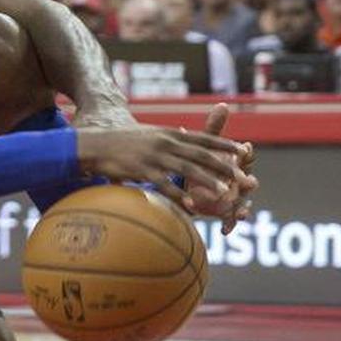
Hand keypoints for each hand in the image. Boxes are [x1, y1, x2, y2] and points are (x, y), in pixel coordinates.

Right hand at [76, 121, 245, 210]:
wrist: (96, 144)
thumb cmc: (121, 141)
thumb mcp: (147, 133)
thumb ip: (166, 137)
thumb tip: (182, 135)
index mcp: (169, 133)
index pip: (203, 137)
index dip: (224, 144)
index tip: (244, 150)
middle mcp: (166, 142)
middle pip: (201, 154)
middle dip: (225, 166)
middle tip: (244, 177)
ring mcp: (155, 156)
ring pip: (188, 169)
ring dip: (208, 181)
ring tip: (226, 193)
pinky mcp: (143, 170)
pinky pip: (165, 186)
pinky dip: (180, 197)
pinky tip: (192, 208)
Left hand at [184, 104, 257, 233]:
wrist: (186, 185)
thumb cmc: (199, 162)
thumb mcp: (203, 145)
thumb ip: (213, 129)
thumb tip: (223, 104)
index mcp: (234, 164)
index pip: (244, 157)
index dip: (245, 152)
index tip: (244, 147)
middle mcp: (237, 182)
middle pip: (249, 182)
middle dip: (249, 183)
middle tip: (249, 182)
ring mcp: (232, 198)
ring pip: (243, 204)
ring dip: (244, 208)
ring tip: (242, 212)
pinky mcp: (223, 213)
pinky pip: (230, 221)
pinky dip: (229, 225)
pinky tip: (226, 230)